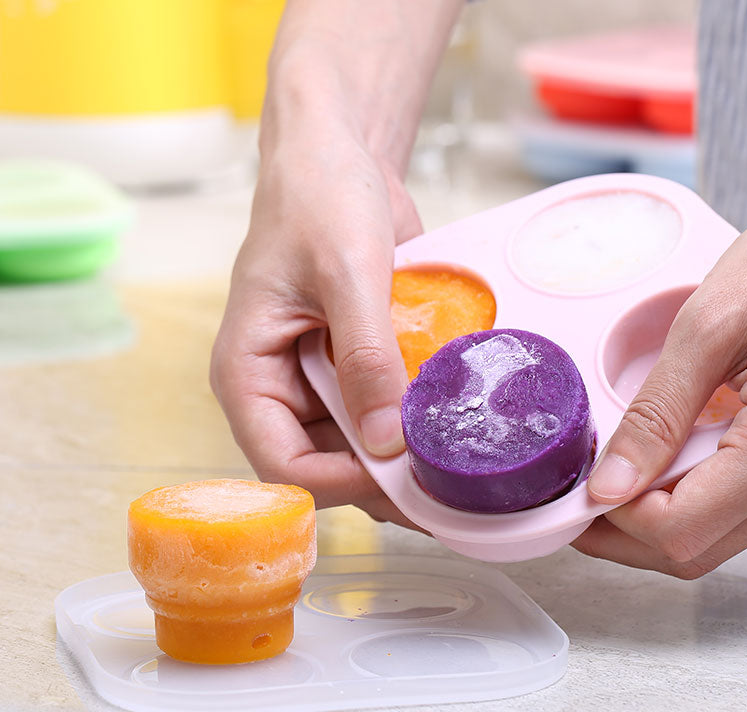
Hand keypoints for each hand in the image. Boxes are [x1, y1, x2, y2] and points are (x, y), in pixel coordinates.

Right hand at [211, 116, 420, 524]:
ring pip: (360, 446)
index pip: (281, 465)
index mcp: (248, 373)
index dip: (340, 480)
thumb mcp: (345, 273)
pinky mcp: (356, 368)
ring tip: (459, 455)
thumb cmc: (318, 198)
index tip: (401, 472)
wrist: (340, 156)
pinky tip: (455, 417)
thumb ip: (365, 356)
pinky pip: (385, 411)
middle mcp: (280, 388)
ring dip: (406, 454)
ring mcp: (321, 381)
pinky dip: (416, 419)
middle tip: (446, 483)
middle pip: (326, 465)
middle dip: (383, 478)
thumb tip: (386, 438)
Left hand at [574, 193, 746, 577]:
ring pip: (713, 540)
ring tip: (611, 474)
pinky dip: (684, 501)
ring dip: (651, 520)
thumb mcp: (709, 327)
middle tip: (578, 494)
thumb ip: (657, 413)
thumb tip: (609, 486)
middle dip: (623, 531)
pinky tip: (655, 465)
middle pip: (694, 549)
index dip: (616, 518)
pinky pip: (733, 513)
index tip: (578, 487)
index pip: (682, 528)